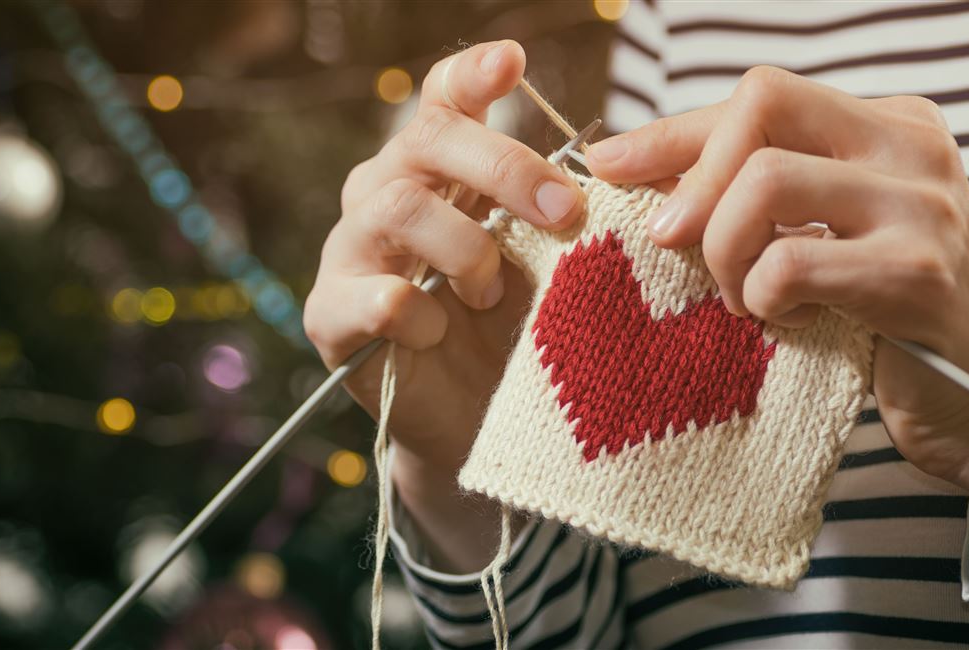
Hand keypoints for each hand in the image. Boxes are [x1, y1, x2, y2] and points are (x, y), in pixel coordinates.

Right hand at [304, 40, 582, 568]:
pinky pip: (376, 296)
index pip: (442, 103)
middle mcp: (384, 197)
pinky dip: (422, 314)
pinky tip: (440, 336)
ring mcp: (349, 254)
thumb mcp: (553, 266)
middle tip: (563, 210)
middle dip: (501, 166)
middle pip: (423, 141)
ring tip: (493, 294)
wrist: (474, 425)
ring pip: (396, 207)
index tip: (514, 63)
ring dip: (465, 248)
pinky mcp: (331, 316)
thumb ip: (572, 217)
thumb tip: (638, 173)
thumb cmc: (517, 332)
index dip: (472, 77)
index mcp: (437, 175)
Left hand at [586, 67, 968, 518]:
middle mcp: (912, 148)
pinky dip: (760, 297)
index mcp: (889, 126)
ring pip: (766, 181)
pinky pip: (789, 262)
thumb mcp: (827, 236)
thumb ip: (757, 196)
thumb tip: (643, 174)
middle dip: (692, 182)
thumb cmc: (890, 319)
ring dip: (724, 250)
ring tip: (742, 297)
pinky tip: (780, 322)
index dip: (672, 132)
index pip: (761, 98)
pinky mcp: (916, 275)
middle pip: (761, 109)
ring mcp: (923, 207)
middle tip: (672, 246)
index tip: (611, 166)